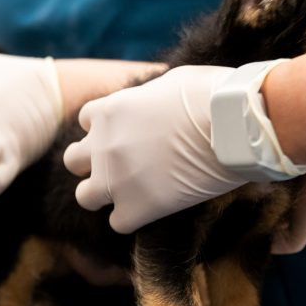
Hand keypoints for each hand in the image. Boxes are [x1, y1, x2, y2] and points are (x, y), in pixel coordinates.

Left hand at [64, 65, 246, 233]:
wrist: (232, 125)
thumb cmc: (211, 96)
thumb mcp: (169, 82)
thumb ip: (148, 97)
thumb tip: (156, 104)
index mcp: (109, 110)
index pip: (85, 121)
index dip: (105, 129)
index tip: (127, 135)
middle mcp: (103, 144)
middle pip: (73, 161)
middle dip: (92, 165)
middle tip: (119, 168)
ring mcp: (115, 178)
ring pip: (85, 197)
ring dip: (104, 196)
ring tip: (130, 196)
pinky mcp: (136, 207)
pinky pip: (118, 223)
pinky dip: (133, 219)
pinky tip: (154, 210)